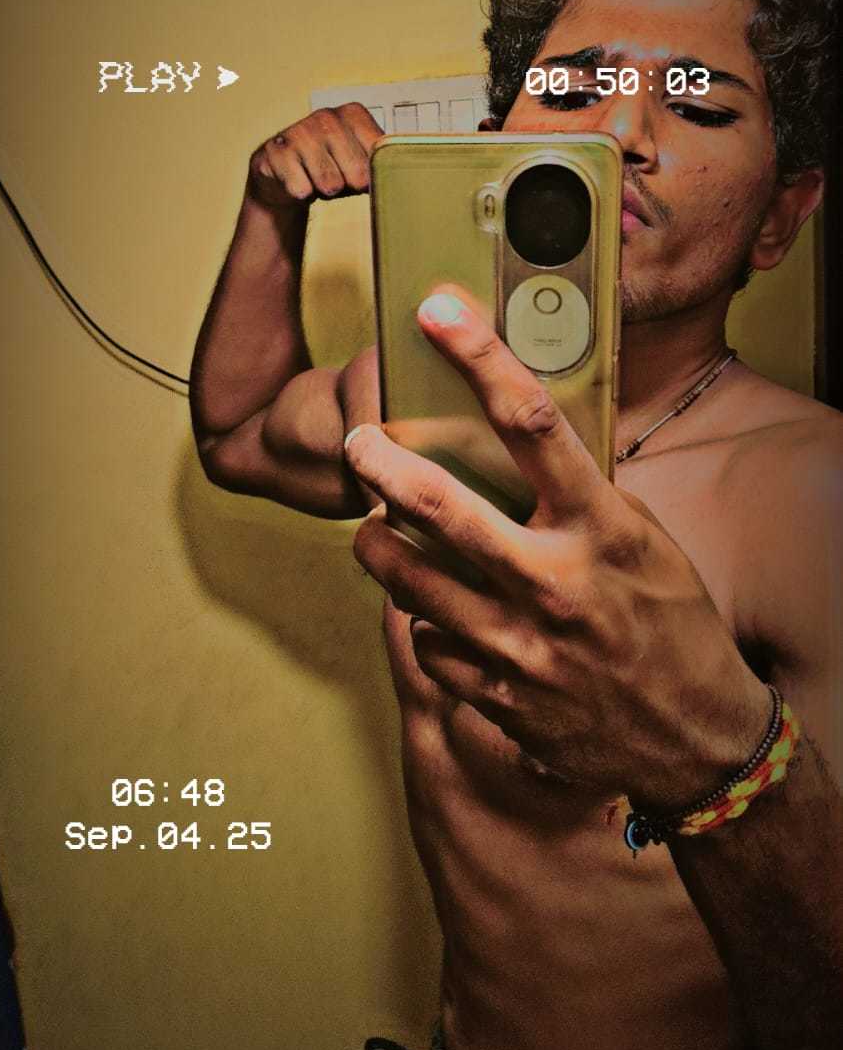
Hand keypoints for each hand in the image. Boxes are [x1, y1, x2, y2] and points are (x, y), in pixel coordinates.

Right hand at [247, 103, 382, 208]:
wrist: (284, 177)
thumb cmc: (329, 169)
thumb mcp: (361, 164)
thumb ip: (383, 164)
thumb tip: (410, 176)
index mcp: (353, 114)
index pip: (380, 156)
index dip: (372, 176)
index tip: (362, 176)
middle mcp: (327, 116)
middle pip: (358, 174)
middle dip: (349, 187)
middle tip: (336, 178)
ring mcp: (300, 131)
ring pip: (330, 184)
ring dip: (324, 191)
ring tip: (316, 179)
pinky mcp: (275, 150)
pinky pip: (301, 189)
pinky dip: (301, 194)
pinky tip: (296, 180)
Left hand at [344, 293, 768, 807]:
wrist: (692, 738)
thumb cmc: (668, 622)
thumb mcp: (642, 542)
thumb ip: (579, 497)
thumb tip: (516, 443)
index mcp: (600, 529)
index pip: (533, 424)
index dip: (480, 358)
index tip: (438, 312)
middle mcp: (554, 583)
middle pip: (440, 507)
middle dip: (381, 464)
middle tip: (358, 443)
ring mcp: (518, 646)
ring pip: (406, 581)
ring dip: (380, 547)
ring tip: (377, 531)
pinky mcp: (494, 695)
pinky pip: (427, 643)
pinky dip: (428, 624)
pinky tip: (449, 619)